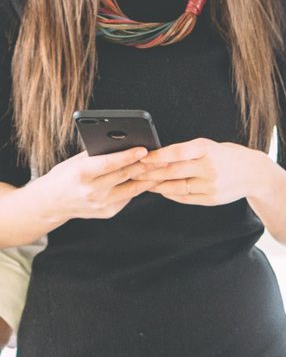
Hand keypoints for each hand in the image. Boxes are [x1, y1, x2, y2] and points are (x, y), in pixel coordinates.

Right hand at [21, 147, 154, 221]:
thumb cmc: (65, 176)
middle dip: (145, 166)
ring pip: (132, 189)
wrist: (52, 203)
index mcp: (81, 175)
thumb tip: (124, 144)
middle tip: (162, 157)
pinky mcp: (108, 212)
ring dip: (149, 178)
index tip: (144, 149)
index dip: (127, 156)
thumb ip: (97, 155)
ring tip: (162, 168)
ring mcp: (101, 204)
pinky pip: (128, 197)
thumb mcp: (75, 162)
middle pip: (125, 176)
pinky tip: (149, 179)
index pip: (109, 164)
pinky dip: (139, 188)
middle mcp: (92, 191)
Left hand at [135, 139, 273, 205]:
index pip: (176, 153)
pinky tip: (162, 190)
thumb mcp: (211, 146)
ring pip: (176, 186)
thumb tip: (159, 157)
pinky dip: (171, 194)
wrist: (256, 174)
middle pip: (172, 171)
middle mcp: (209, 167)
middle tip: (133, 172)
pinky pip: (186, 197)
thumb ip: (188, 152)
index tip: (140, 157)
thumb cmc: (229, 157)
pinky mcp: (212, 198)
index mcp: (208, 149)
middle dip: (150, 172)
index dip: (156, 156)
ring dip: (157, 185)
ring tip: (143, 183)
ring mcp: (211, 185)